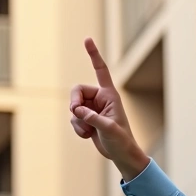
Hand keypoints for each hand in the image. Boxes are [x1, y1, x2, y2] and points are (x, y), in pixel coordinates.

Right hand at [69, 37, 147, 179]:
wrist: (121, 155)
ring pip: (73, 108)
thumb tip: (77, 111)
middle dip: (73, 103)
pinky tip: (87, 136)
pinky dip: (77, 128)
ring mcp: (92, 109)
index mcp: (110, 95)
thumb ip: (93, 118)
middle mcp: (100, 99)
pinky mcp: (87, 119)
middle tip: (76, 113)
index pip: (101, 70)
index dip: (94, 55)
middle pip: (77, 91)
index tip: (87, 39)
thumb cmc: (122, 141)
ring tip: (88, 132)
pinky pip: (73, 118)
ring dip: (77, 121)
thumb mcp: (109, 129)